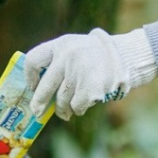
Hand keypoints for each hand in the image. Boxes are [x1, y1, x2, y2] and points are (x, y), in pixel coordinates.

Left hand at [24, 28, 157, 119]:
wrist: (128, 56)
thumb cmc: (97, 57)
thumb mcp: (75, 48)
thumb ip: (57, 62)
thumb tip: (37, 91)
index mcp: (61, 44)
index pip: (34, 60)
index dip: (30, 77)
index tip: (32, 87)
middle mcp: (68, 56)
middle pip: (45, 87)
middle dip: (40, 103)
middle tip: (37, 112)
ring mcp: (79, 72)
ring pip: (62, 100)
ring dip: (64, 109)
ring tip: (70, 108)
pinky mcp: (90, 88)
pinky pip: (77, 106)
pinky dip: (80, 108)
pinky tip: (87, 102)